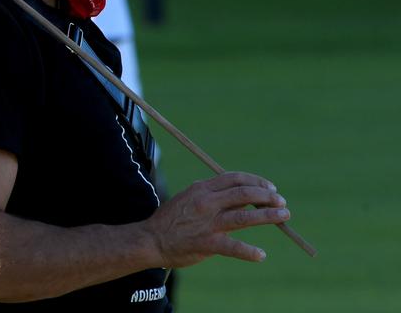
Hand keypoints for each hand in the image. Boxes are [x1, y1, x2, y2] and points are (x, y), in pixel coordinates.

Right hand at [145, 171, 290, 267]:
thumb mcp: (190, 199)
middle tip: (282, 203)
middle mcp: (206, 203)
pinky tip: (260, 255)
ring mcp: (207, 223)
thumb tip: (245, 199)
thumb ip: (215, 198)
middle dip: (267, 197)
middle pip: (243, 194)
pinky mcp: (206, 243)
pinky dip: (248, 251)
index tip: (270, 189)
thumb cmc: (173, 220)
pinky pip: (232, 247)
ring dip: (268, 216)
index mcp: (201, 189)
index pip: (234, 179)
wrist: (151, 240)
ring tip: (284, 216)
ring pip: (244, 217)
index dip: (256, 182)